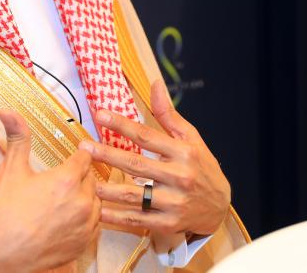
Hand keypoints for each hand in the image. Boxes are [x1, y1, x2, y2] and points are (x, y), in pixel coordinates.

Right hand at [0, 110, 100, 272]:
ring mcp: (86, 225)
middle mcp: (82, 201)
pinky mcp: (85, 243)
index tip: (72, 155)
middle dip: (79, 177)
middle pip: (91, 179)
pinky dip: (86, 218)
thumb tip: (7, 110)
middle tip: (61, 180)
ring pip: (96, 201)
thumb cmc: (4, 214)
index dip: (77, 155)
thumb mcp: (10, 171)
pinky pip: (95, 223)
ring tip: (64, 199)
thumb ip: (16, 137)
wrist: (2, 257)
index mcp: (67, 180)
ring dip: (84, 197)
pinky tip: (67, 218)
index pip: (84, 157)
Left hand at [79, 80, 229, 247]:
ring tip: (86, 181)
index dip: (122, 124)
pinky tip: (99, 212)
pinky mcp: (169, 223)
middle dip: (108, 155)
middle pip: (136, 164)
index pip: (146, 136)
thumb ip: (168, 114)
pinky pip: (138, 220)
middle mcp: (179, 176)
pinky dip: (117, 217)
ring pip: (134, 195)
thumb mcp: (190, 138)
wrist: (221, 205)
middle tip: (84, 148)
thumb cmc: (201, 166)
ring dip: (108, 189)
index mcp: (183, 152)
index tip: (100, 115)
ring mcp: (174, 202)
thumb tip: (155, 84)